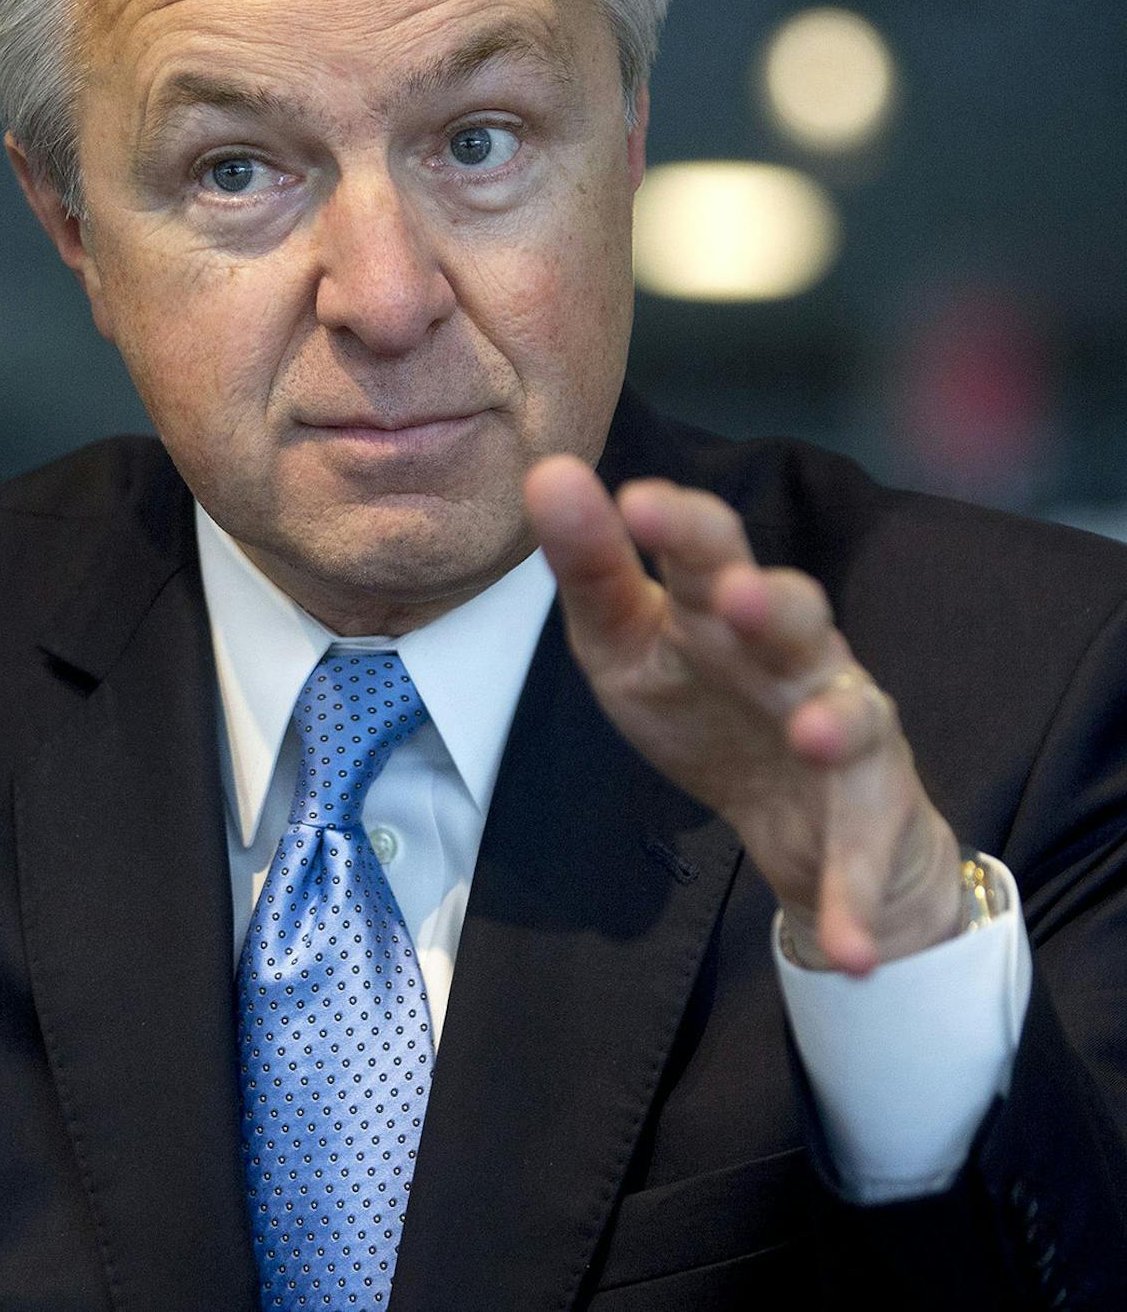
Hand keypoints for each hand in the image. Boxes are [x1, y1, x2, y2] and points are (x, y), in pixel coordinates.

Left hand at [523, 456, 962, 974]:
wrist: (795, 816)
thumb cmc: (703, 703)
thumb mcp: (628, 643)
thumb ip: (592, 568)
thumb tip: (545, 472)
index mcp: (724, 607)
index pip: (707, 548)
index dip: (677, 525)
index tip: (630, 500)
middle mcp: (795, 651)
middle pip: (790, 611)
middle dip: (766, 601)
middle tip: (727, 595)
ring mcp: (843, 725)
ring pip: (851, 710)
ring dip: (834, 720)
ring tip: (810, 732)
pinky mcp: (870, 808)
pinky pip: (863, 853)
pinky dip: (854, 897)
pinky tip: (849, 945)